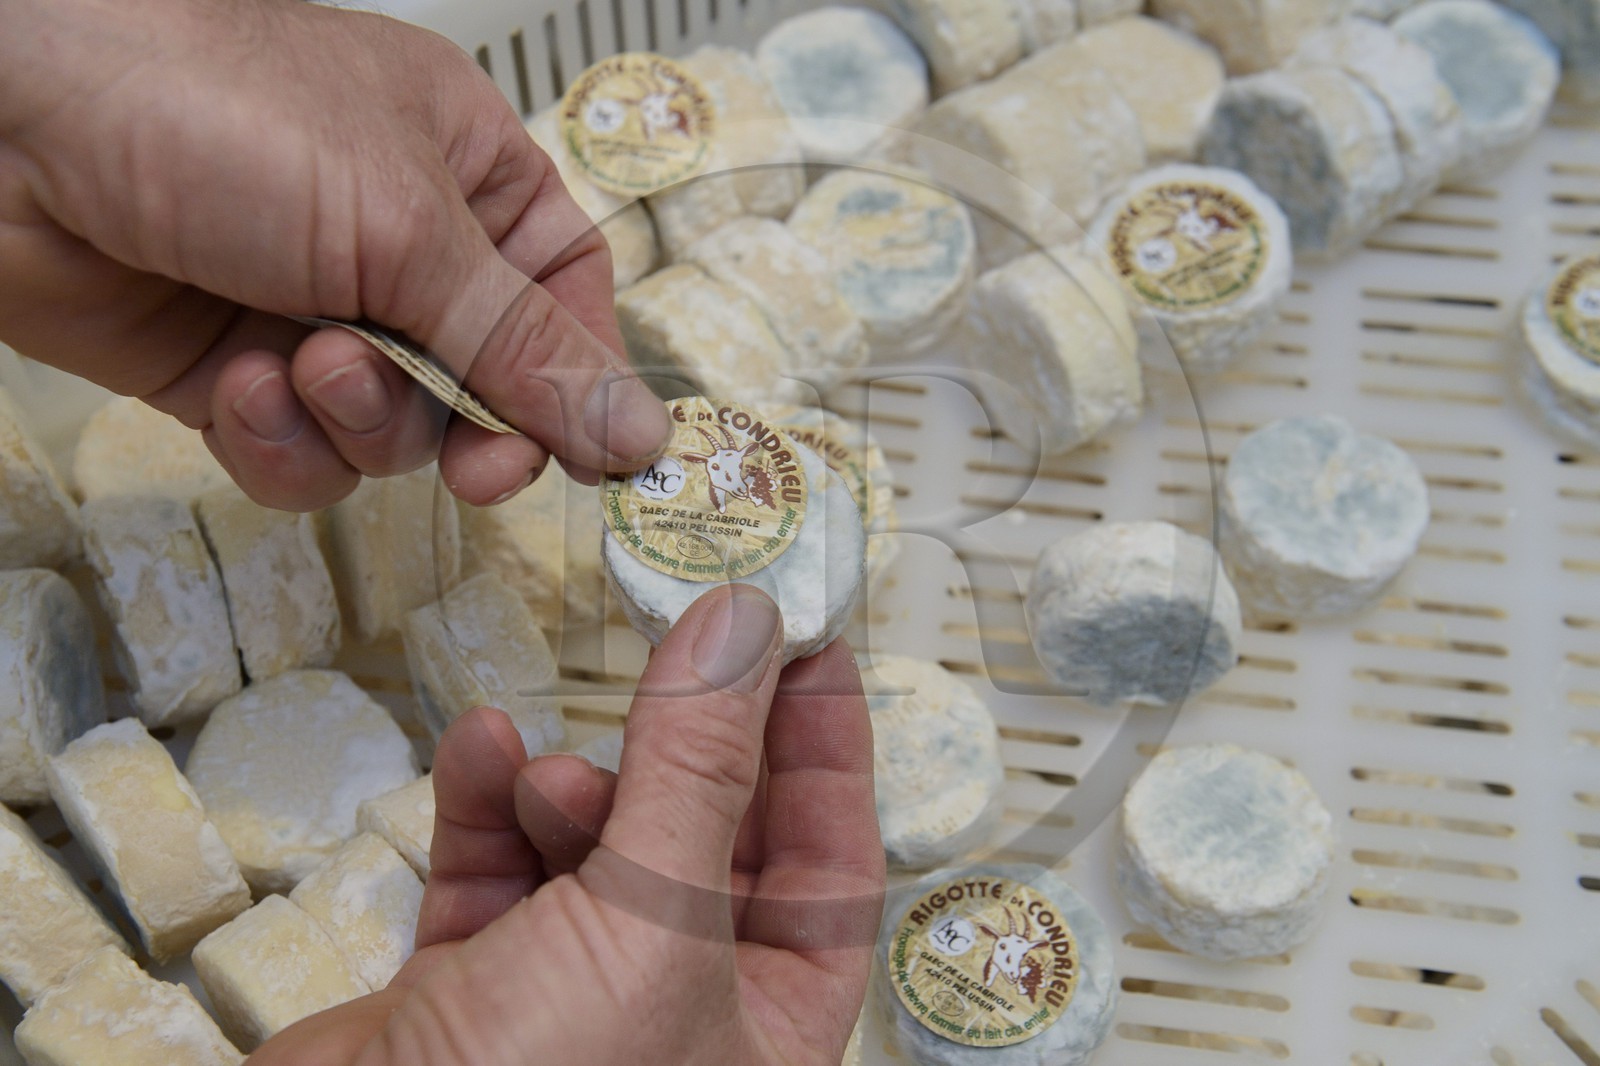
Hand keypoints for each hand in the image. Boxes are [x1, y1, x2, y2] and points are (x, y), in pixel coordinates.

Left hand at [0, 0, 669, 509]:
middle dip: (469, 426)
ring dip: (360, 420)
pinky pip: (305, 456)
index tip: (599, 456)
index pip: (566, 293)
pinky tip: (237, 382)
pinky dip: (279, 440)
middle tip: (473, 464)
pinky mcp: (236, 375)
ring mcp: (316, 313)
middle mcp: (400, 247)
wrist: (6, 127)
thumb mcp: (409, 228)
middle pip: (489, 385)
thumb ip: (526, 348)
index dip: (584, 378)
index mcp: (466, 172)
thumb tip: (638, 431)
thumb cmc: (213, 106)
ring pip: (397, 434)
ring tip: (304, 362)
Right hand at [251, 585, 885, 1065]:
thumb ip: (698, 770)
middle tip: (686, 644)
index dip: (828, 755)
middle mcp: (679, 1016)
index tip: (810, 647)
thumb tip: (743, 628)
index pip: (831, 871)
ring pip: (599, 847)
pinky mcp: (468, 990)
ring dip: (576, 788)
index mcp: (767, 1032)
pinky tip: (478, 749)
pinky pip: (497, 869)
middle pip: (713, 841)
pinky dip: (489, 806)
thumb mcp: (651, 924)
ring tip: (549, 775)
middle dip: (693, 750)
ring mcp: (570, 1002)